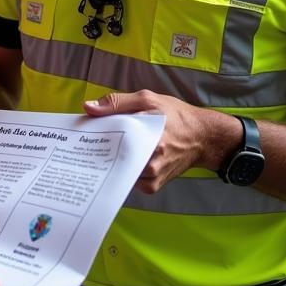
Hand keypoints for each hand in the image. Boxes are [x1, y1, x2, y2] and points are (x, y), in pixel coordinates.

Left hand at [83, 89, 234, 193]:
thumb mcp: (148, 100)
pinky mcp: (154, 185)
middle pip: (113, 157)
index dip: (94, 135)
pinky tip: (122, 159)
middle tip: (89, 141)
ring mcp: (152, 175)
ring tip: (105, 149)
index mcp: (149, 134)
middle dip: (100, 148)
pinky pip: (130, 182)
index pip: (111, 137)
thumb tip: (88, 108)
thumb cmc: (175, 115)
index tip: (82, 132)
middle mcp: (151, 159)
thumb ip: (118, 102)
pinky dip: (124, 171)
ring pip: (120, 172)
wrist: (202, 137)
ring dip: (111, 161)